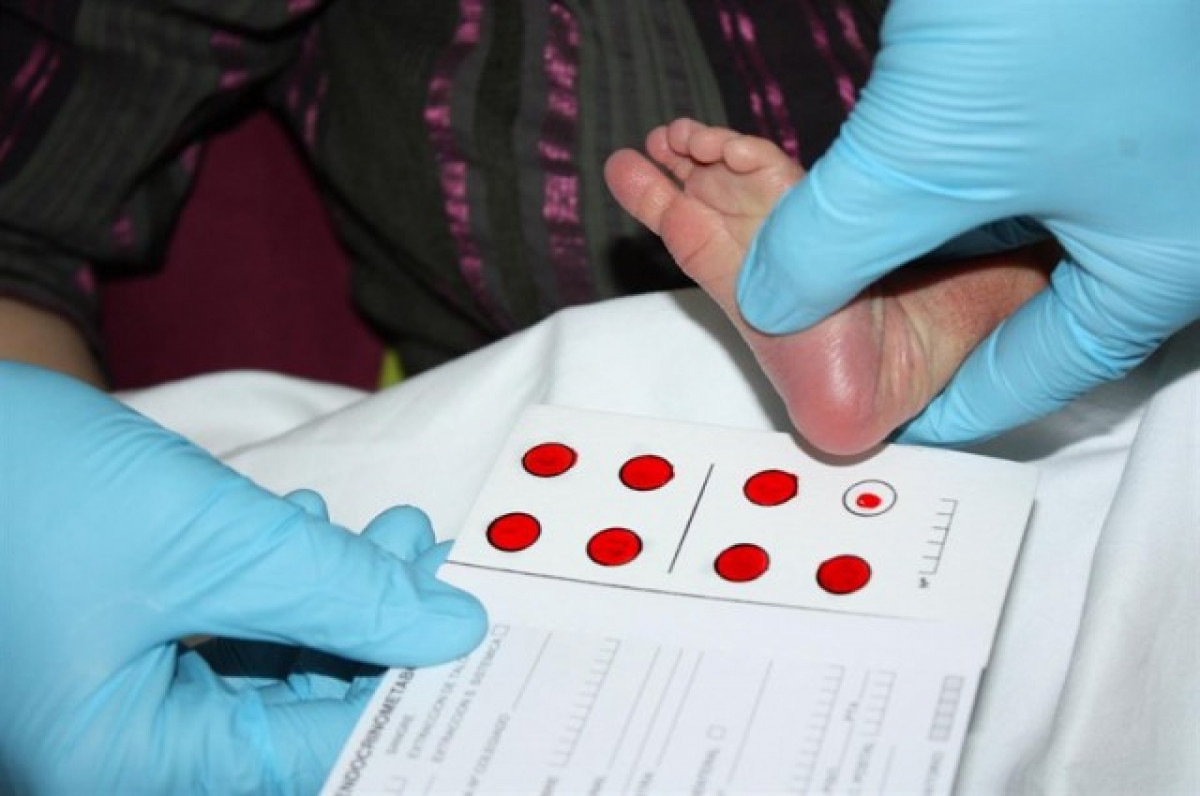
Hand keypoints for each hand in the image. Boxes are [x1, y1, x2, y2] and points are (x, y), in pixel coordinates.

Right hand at [0, 363, 485, 793]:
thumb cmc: (21, 487)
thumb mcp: (211, 542)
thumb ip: (340, 594)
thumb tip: (444, 631)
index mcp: (122, 764)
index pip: (309, 756)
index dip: (403, 695)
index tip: (473, 644)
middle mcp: (117, 750)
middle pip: (293, 714)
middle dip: (375, 632)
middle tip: (435, 567)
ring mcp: (114, 699)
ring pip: (266, 666)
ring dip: (333, 596)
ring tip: (392, 534)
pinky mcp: (118, 645)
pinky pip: (223, 634)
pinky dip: (274, 584)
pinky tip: (306, 529)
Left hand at [736, 0, 1199, 444]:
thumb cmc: (1084, 8)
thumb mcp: (931, 151)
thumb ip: (837, 241)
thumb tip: (772, 295)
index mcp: (1157, 265)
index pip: (1040, 371)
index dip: (956, 400)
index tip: (899, 418)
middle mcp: (1158, 217)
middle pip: (1022, 298)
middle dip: (924, 307)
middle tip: (859, 333)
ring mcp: (1135, 150)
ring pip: (1009, 224)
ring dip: (920, 231)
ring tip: (849, 253)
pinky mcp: (1101, 92)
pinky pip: (1014, 161)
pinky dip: (946, 172)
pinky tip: (902, 169)